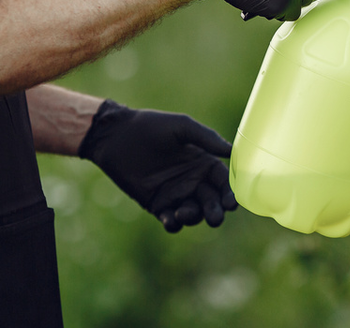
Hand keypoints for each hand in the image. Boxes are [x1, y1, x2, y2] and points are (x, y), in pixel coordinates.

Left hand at [77, 100, 237, 231]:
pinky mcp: (157, 204)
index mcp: (203, 163)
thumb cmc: (150, 126)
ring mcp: (175, 194)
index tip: (232, 203)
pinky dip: (173, 223)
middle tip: (215, 218)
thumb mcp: (181, 126)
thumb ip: (206, 138)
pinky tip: (171, 219)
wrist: (116, 136)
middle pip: (212, 202)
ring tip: (184, 212)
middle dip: (216, 211)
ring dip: (194, 217)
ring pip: (193, 213)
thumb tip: (231, 149)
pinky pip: (170, 219)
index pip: (223, 182)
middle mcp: (193, 180)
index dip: (230, 193)